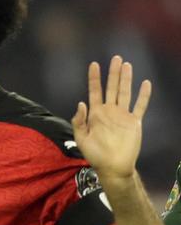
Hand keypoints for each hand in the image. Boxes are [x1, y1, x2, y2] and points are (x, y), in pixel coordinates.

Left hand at [72, 56, 151, 180]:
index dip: (94, 78)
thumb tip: (81, 103)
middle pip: (112, 88)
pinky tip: (146, 84)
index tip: (94, 64)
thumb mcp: (81, 138)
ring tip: (127, 65)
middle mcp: (109, 111)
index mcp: (95, 114)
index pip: (95, 91)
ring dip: (126, 79)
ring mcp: (122, 115)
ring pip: (125, 93)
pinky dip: (143, 96)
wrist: (112, 167)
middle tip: (115, 58)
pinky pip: (140, 106)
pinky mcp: (134, 122)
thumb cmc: (95, 154)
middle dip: (113, 73)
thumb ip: (79, 121)